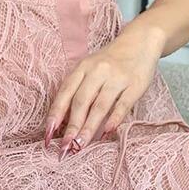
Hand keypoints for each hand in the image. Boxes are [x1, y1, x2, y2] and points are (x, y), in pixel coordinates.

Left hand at [43, 21, 165, 157]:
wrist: (140, 41)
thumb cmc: (111, 61)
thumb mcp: (90, 68)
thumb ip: (78, 89)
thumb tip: (64, 122)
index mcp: (83, 67)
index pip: (65, 93)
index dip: (55, 115)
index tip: (48, 135)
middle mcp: (98, 71)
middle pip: (81, 102)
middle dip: (71, 127)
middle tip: (65, 148)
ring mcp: (117, 78)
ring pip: (99, 106)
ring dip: (89, 128)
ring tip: (80, 145)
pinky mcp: (135, 85)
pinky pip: (122, 105)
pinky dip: (114, 119)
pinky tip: (106, 134)